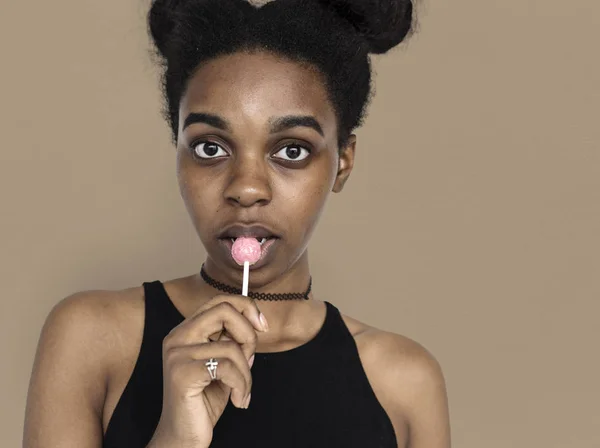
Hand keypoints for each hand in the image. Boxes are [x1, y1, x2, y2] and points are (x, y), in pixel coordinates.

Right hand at [147, 294, 267, 447]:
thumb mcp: (223, 365)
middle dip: (248, 336)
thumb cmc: (203, 401)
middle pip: (224, 311)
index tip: (262, 325)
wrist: (183, 438)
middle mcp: (177, 337)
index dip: (246, 307)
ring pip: (231, 347)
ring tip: (242, 392)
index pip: (219, 301)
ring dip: (246, 374)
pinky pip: (227, 367)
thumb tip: (256, 324)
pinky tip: (238, 401)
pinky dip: (241, 385)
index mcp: (186, 331)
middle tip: (249, 360)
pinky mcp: (183, 373)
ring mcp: (177, 354)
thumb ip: (233, 343)